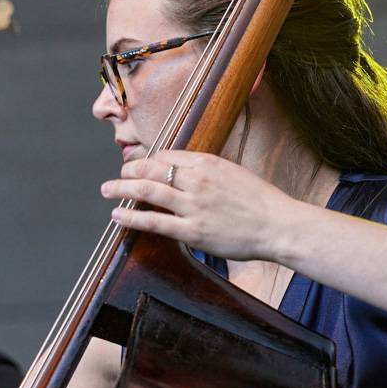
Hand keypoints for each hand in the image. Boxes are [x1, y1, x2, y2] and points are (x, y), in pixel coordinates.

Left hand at [100, 150, 300, 261]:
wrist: (279, 225)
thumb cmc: (259, 201)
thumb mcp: (232, 173)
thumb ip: (205, 171)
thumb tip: (182, 172)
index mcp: (207, 162)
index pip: (165, 156)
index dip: (148, 162)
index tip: (140, 168)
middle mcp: (197, 180)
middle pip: (150, 169)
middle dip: (128, 171)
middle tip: (118, 175)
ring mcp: (193, 205)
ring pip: (147, 191)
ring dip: (122, 189)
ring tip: (107, 190)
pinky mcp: (192, 231)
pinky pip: (154, 221)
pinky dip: (132, 217)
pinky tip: (118, 215)